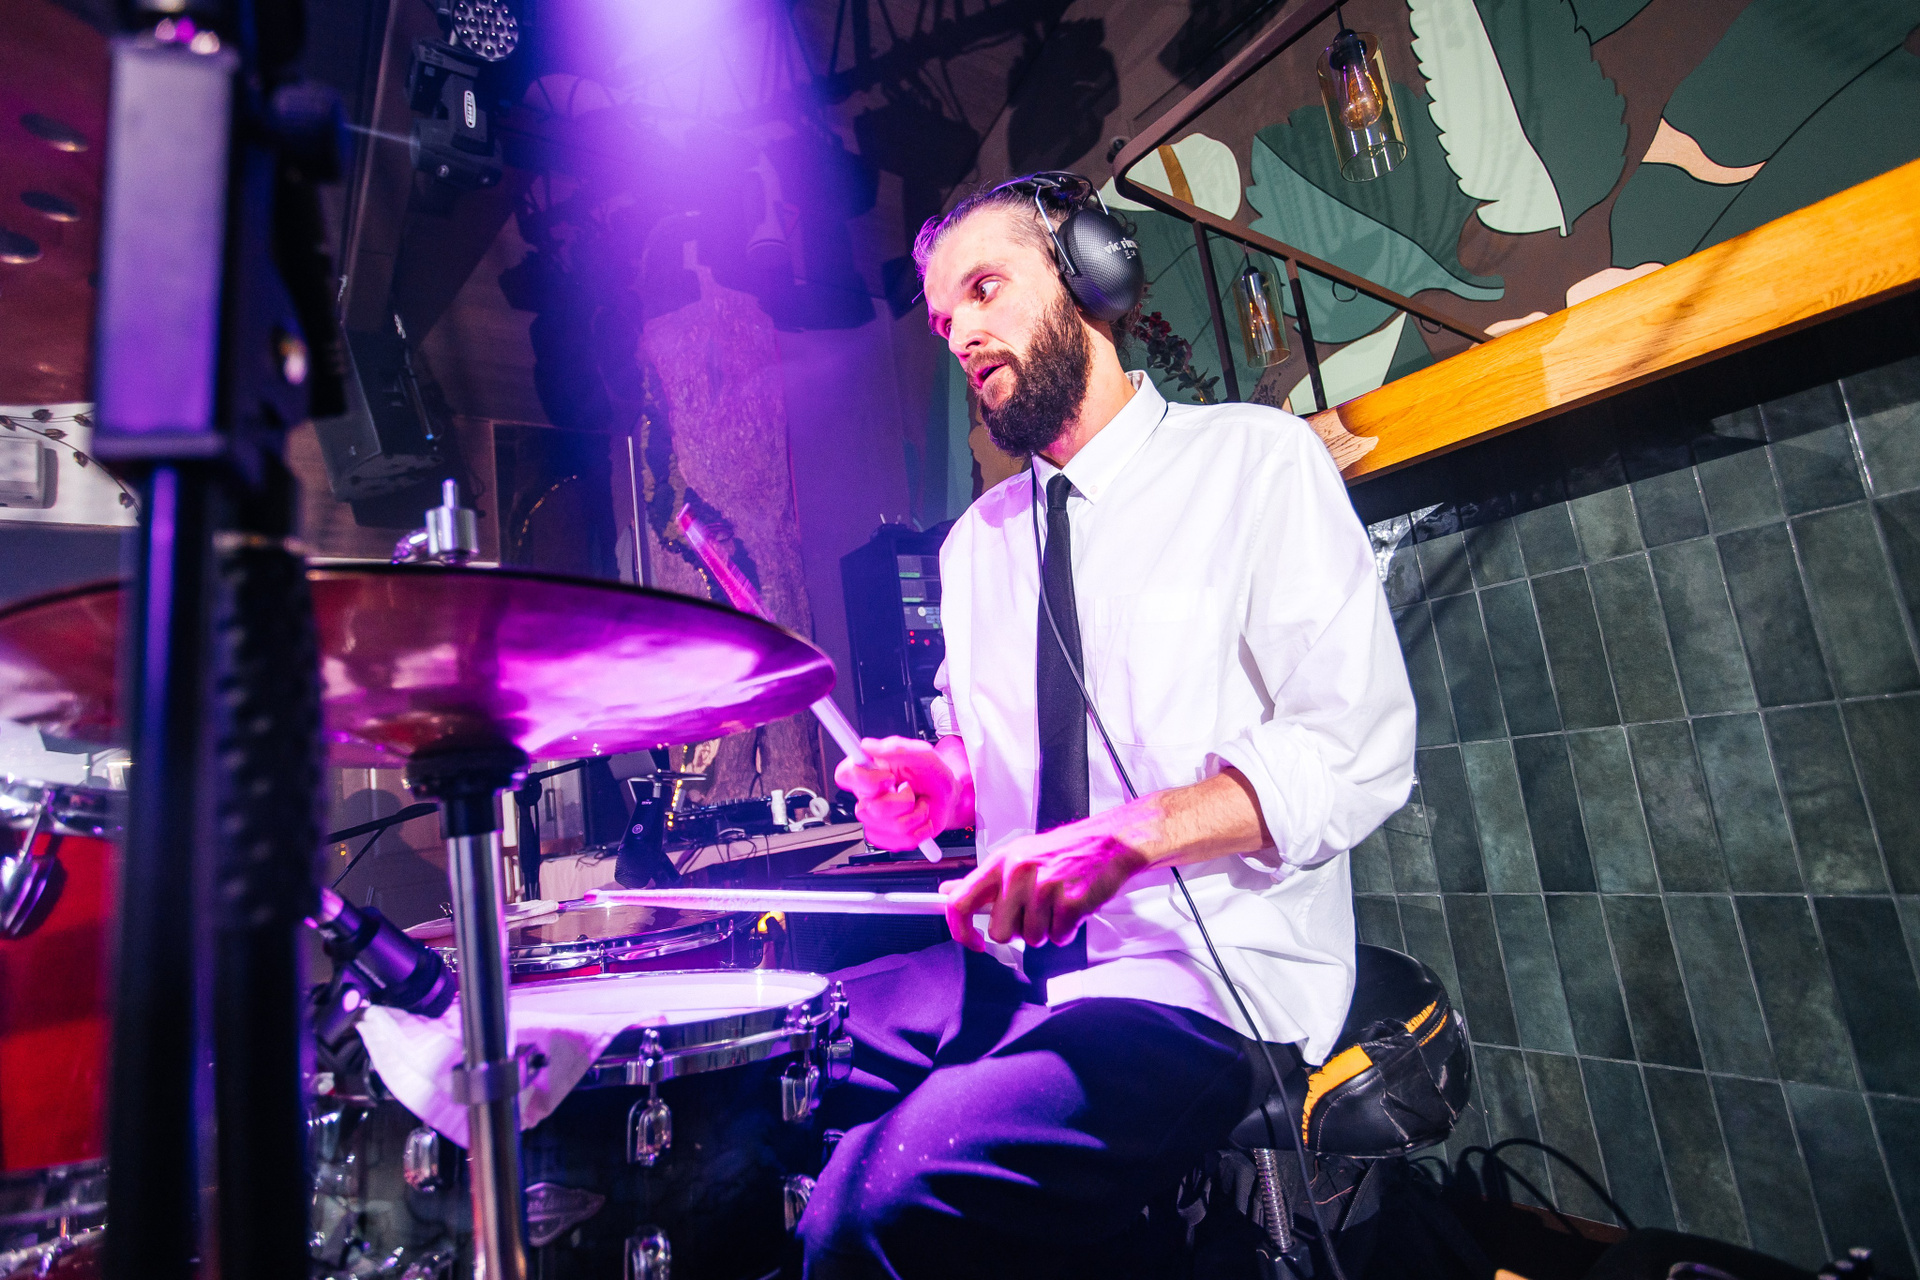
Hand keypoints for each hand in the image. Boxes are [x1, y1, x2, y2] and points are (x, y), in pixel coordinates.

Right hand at [833, 736, 964, 850]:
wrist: (946, 799)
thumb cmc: (932, 775)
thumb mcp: (921, 754)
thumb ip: (895, 748)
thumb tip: (867, 745)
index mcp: (869, 771)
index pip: (845, 776)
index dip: (865, 781)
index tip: (888, 778)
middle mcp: (867, 795)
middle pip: (873, 808)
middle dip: (904, 801)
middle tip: (911, 791)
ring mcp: (874, 818)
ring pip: (890, 827)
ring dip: (915, 816)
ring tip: (919, 805)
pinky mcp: (884, 836)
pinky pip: (897, 842)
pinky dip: (918, 832)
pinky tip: (919, 820)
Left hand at [940, 806, 1157, 951]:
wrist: (1109, 843)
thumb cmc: (1064, 851)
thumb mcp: (1017, 857)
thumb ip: (983, 881)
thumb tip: (948, 892)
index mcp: (1001, 862)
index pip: (960, 902)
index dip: (959, 931)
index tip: (971, 941)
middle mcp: (1018, 873)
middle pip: (1000, 932)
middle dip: (1018, 931)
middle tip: (1035, 912)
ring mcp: (1045, 887)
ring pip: (1032, 938)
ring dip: (1047, 930)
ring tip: (1058, 904)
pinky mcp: (1070, 902)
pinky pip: (1058, 938)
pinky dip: (1067, 931)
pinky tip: (1073, 908)